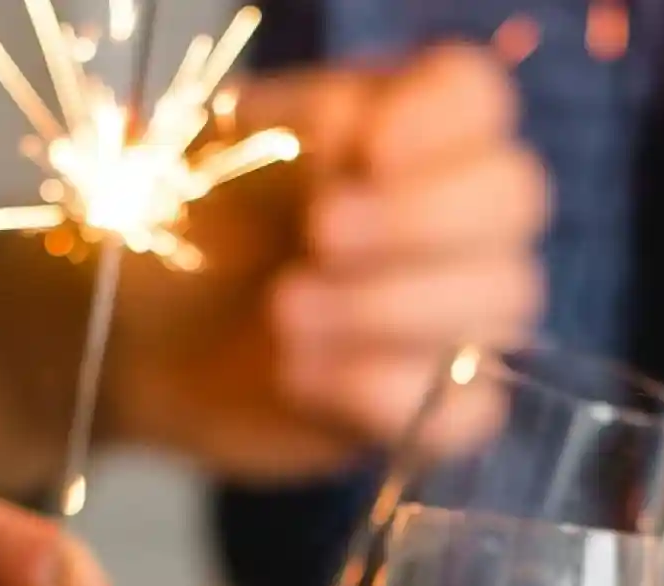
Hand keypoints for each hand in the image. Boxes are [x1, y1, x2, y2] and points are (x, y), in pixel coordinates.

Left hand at [119, 42, 546, 478]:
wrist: (150, 340)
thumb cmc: (198, 230)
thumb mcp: (223, 155)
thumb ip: (295, 128)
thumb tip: (353, 131)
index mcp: (411, 129)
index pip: (477, 98)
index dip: (439, 123)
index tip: (366, 153)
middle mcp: (460, 218)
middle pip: (513, 197)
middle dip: (414, 218)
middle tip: (318, 235)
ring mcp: (463, 317)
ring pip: (498, 302)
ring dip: (384, 306)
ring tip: (284, 311)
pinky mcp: (441, 408)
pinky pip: (467, 408)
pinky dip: (380, 393)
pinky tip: (301, 376)